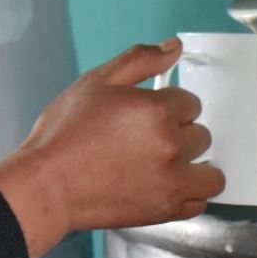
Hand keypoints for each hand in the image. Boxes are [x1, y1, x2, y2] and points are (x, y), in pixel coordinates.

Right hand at [0, 40, 221, 257]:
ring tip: (163, 163)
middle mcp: (171, 146)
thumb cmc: (63, 136)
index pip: (190, 102)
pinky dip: (188, 193)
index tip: (146, 115)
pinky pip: (200, 200)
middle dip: (179, 132)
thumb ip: (140, 59)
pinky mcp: (167, 210)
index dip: (167, 105)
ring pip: (210, 170)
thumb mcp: (96, 82)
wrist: (46, 185)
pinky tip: (165, 184)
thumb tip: (173, 47)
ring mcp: (172, 181)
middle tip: (145, 139)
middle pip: (201, 133)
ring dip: (193, 165)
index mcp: (157, 111)